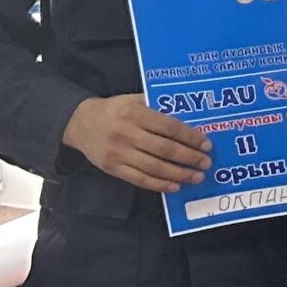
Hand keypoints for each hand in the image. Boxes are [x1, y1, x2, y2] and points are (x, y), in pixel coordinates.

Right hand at [62, 95, 209, 193]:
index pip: (169, 127)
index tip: (206, 144)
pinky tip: (174, 186)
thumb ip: (157, 107)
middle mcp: (126, 134)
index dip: (190, 137)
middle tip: (206, 162)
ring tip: (196, 177)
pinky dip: (158, 184)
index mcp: (135, 113)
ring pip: (153, 167)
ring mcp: (118, 153)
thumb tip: (189, 117)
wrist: (79, 123)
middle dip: (189, 157)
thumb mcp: (134, 100)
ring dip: (178, 174)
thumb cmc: (114, 110)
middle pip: (164, 149)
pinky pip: (139, 179)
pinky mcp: (112, 168)